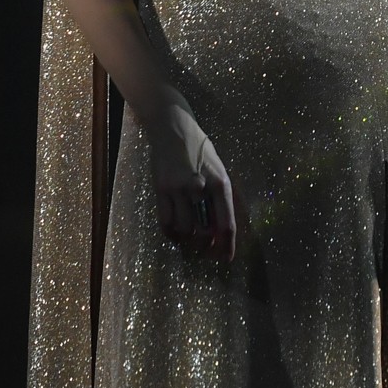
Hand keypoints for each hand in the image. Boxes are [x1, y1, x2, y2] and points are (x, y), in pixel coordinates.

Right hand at [150, 105, 236, 259]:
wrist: (172, 128)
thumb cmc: (200, 149)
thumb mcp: (218, 169)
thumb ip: (219, 197)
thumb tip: (218, 228)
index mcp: (220, 183)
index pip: (227, 223)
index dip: (227, 245)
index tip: (226, 259)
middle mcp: (200, 187)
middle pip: (204, 231)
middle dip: (206, 245)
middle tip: (205, 250)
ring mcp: (178, 189)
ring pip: (184, 229)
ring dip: (188, 239)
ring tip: (190, 238)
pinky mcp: (160, 189)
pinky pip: (165, 222)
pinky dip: (171, 233)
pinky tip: (175, 234)